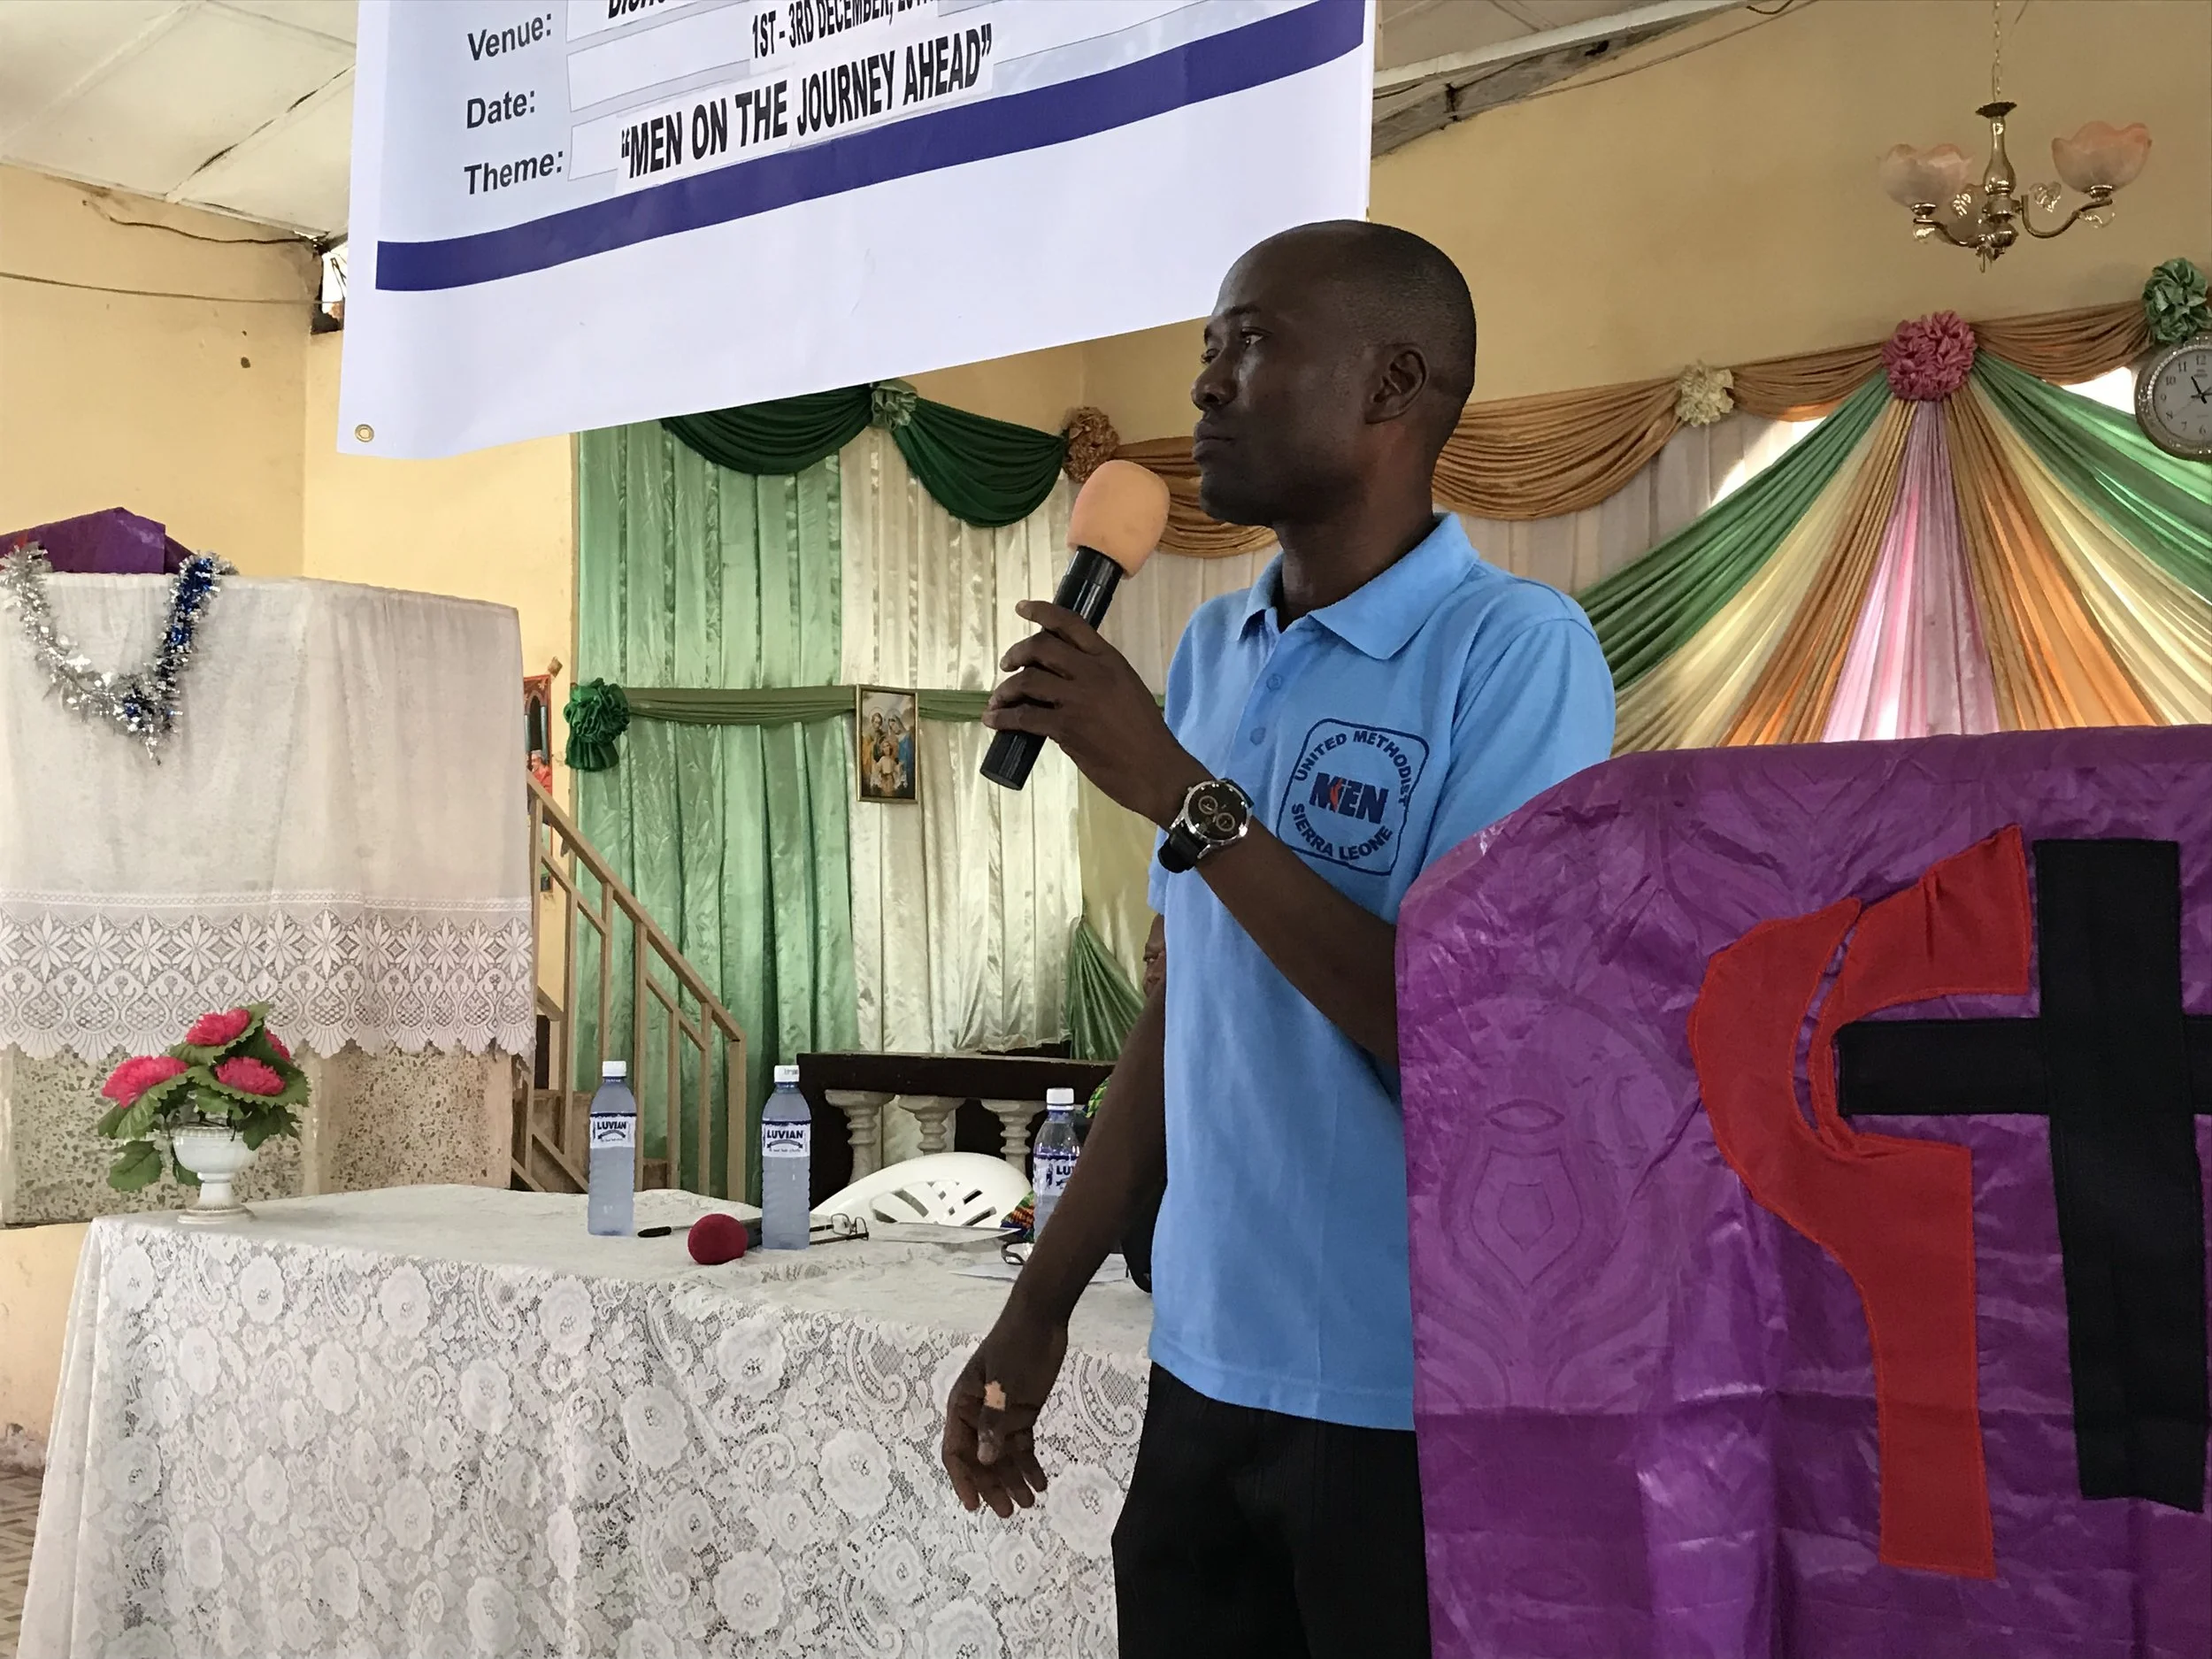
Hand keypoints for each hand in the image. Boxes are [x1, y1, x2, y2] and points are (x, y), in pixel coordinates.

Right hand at [941, 1308, 1068, 1516]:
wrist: (1041, 1319)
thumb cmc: (1015, 1347)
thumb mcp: (1002, 1384)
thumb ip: (994, 1421)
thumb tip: (985, 1461)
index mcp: (963, 1405)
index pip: (956, 1451)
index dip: (963, 1480)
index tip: (974, 1506)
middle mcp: (978, 1415)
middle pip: (981, 1460)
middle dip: (993, 1486)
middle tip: (1010, 1511)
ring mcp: (1001, 1415)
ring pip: (1002, 1456)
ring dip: (1013, 1479)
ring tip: (1029, 1502)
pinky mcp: (1022, 1413)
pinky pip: (1021, 1445)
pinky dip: (1029, 1464)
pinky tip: (1041, 1482)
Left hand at [984, 603, 1206, 825]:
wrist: (1155, 770)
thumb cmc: (1145, 734)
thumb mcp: (1127, 690)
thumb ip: (1097, 677)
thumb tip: (1059, 679)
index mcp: (1110, 660)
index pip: (1071, 624)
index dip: (1042, 612)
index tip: (1021, 609)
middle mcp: (1093, 673)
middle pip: (1041, 648)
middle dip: (1016, 653)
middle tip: (1006, 664)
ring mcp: (1078, 700)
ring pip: (1027, 681)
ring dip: (1005, 689)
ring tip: (998, 699)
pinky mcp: (1066, 728)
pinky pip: (1024, 717)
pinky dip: (1004, 718)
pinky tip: (994, 721)